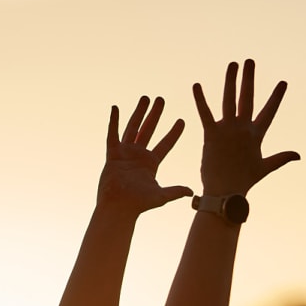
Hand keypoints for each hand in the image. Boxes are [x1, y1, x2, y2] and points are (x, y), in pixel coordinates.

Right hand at [97, 96, 192, 214]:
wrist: (118, 207)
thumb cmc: (138, 204)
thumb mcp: (161, 196)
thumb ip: (175, 191)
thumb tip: (192, 191)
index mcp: (151, 163)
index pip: (165, 144)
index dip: (174, 133)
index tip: (181, 121)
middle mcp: (139, 156)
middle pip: (149, 130)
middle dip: (155, 115)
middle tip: (161, 99)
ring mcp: (125, 153)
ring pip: (133, 128)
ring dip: (139, 112)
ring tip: (145, 98)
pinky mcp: (113, 154)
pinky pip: (113, 134)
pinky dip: (114, 122)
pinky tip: (116, 108)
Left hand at [192, 61, 298, 196]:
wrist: (224, 193)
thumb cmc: (243, 182)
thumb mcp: (264, 168)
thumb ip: (281, 158)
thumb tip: (298, 155)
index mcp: (255, 135)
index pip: (269, 112)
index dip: (276, 97)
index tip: (283, 83)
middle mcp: (242, 129)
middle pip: (247, 98)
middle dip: (249, 79)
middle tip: (250, 61)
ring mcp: (227, 131)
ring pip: (229, 100)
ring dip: (230, 81)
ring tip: (233, 65)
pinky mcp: (211, 135)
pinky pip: (205, 114)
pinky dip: (200, 99)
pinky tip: (196, 85)